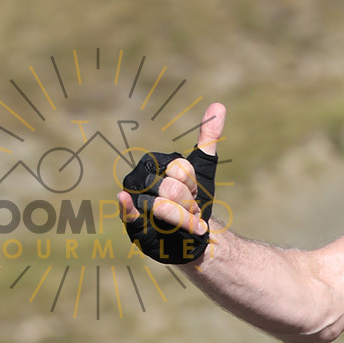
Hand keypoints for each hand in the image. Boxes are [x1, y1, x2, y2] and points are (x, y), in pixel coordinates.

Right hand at [118, 101, 223, 252]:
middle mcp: (139, 180)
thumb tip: (219, 105)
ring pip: (164, 206)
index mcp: (153, 164)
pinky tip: (124, 198)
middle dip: (189, 206)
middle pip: (172, 188)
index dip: (193, 186)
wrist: (193, 237)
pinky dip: (127, 207)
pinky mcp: (132, 225)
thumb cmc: (196, 202)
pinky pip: (128, 212)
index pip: (180, 168)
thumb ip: (208, 139)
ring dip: (184, 221)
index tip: (195, 195)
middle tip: (190, 213)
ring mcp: (134, 201)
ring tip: (183, 225)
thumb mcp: (204, 170)